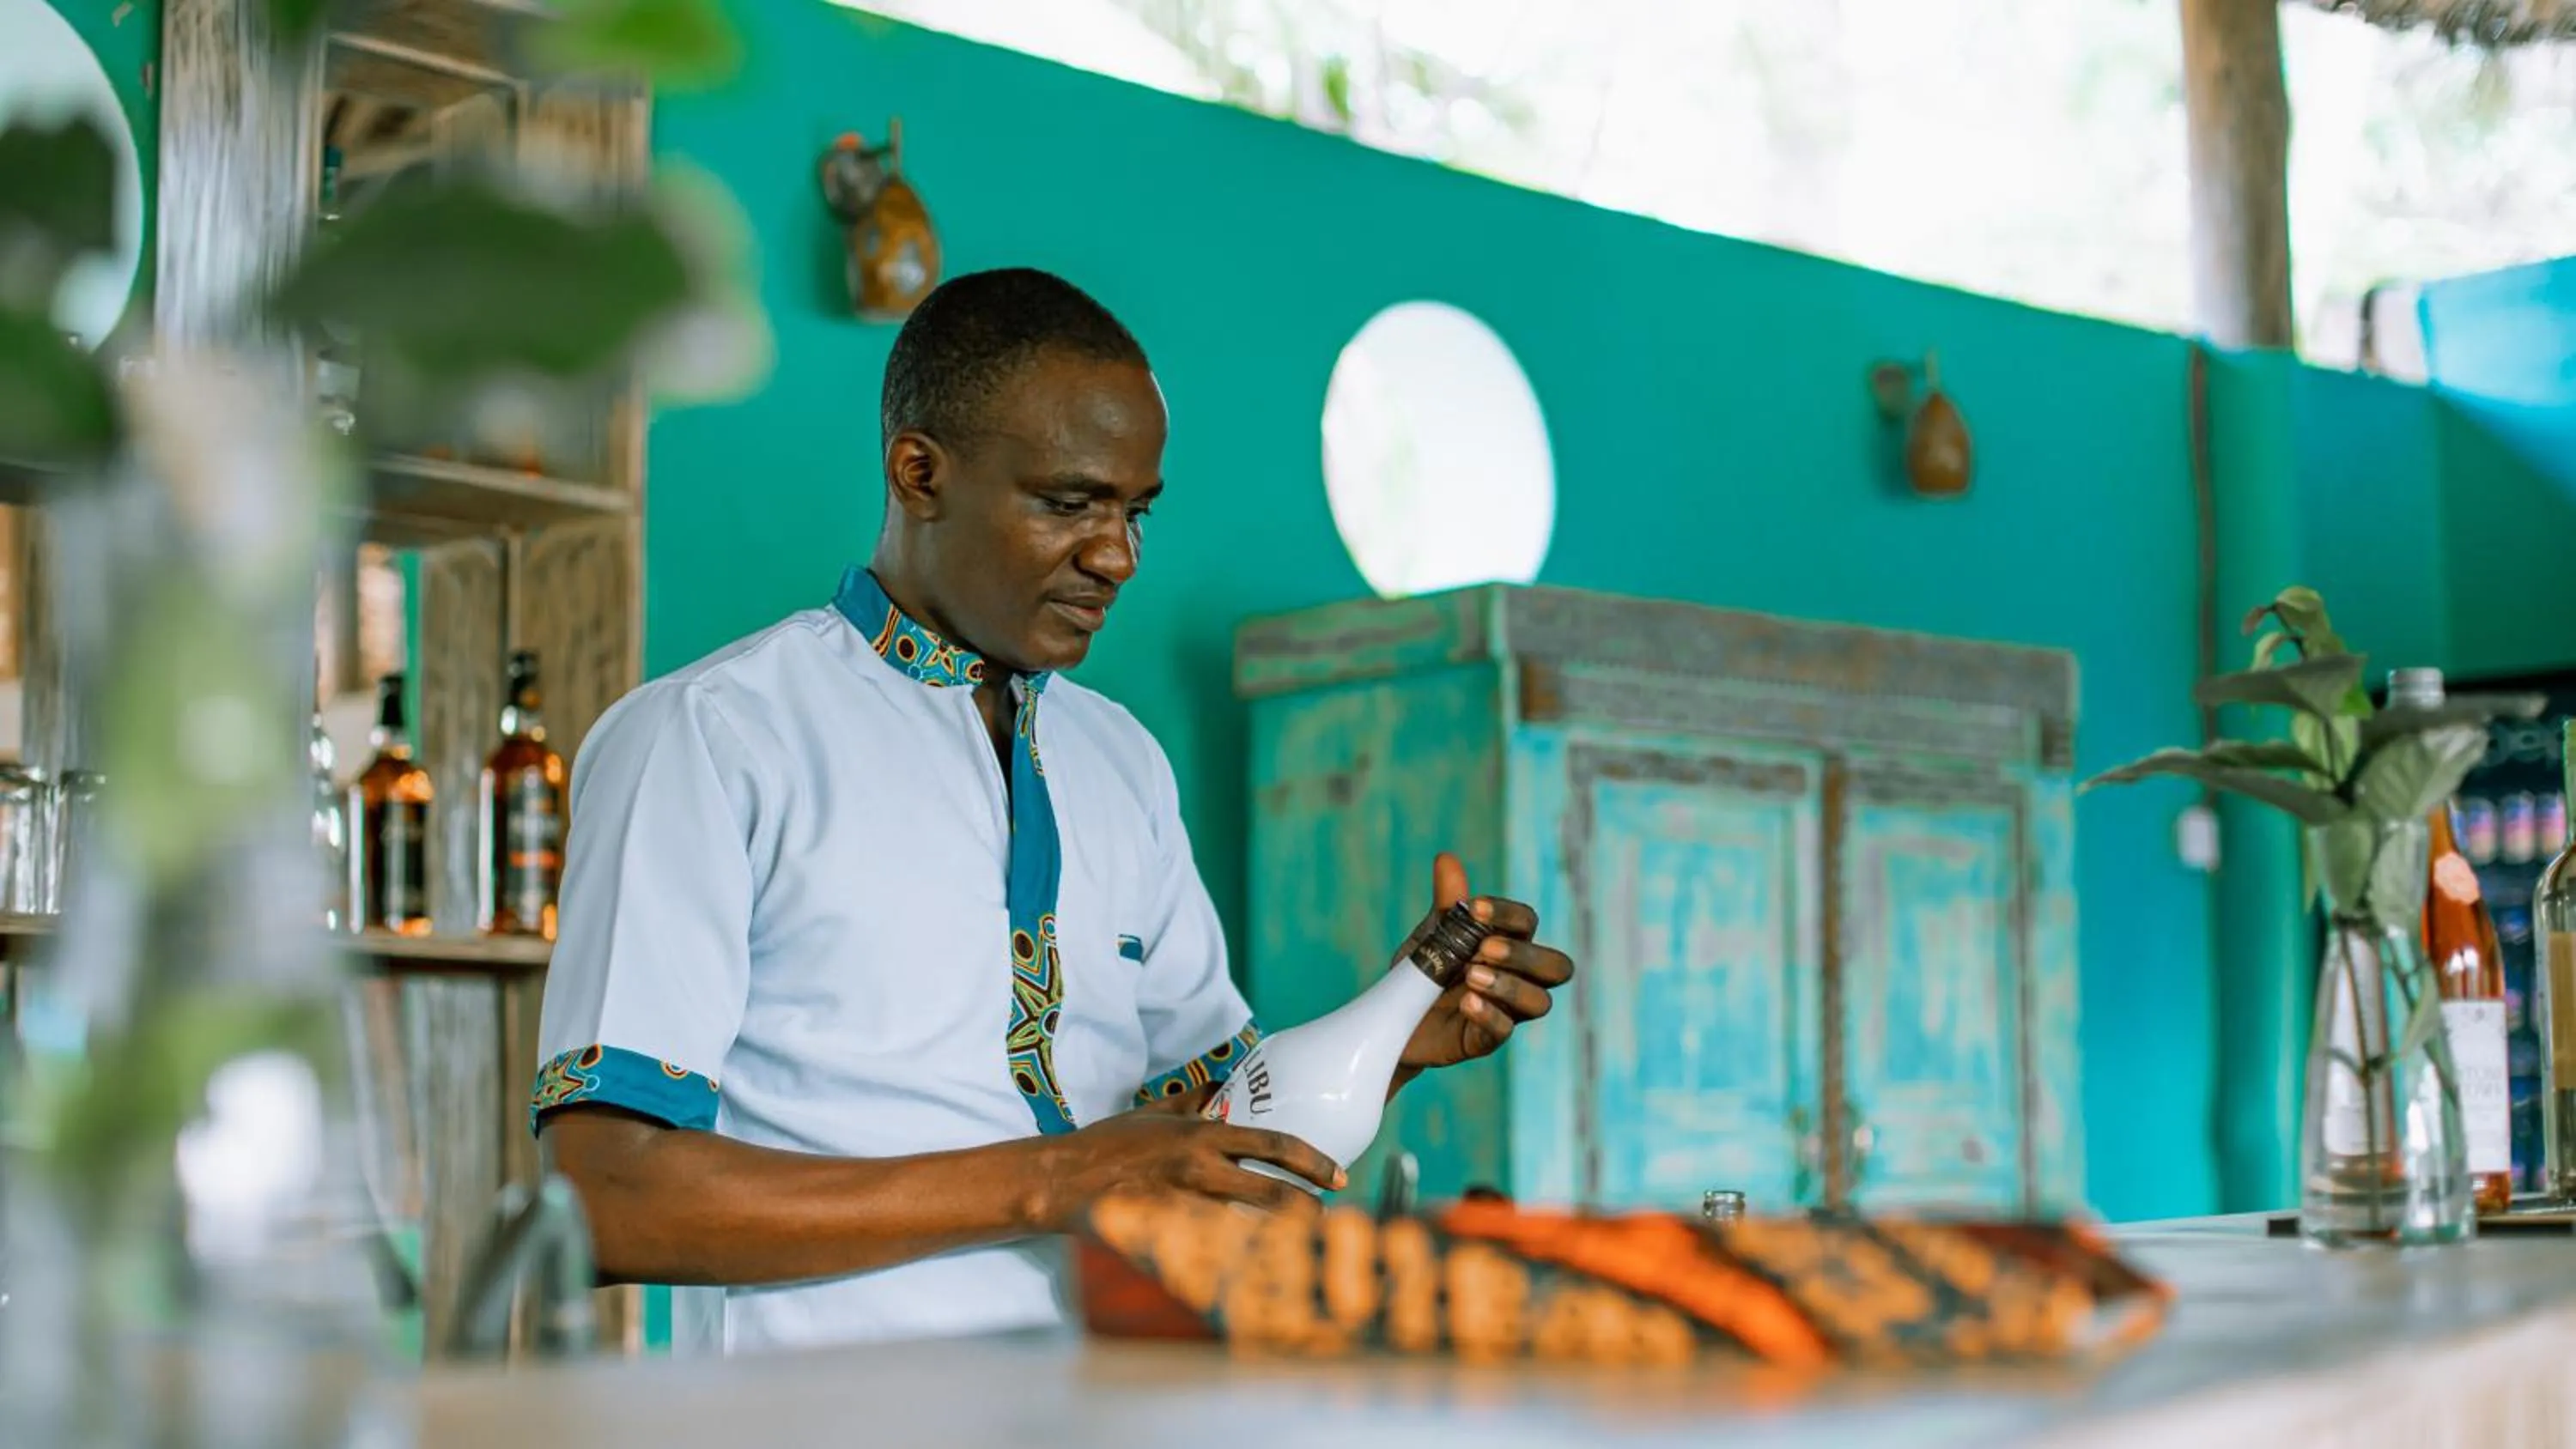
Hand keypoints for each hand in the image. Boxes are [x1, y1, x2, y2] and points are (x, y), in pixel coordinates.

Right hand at [1030, 1105, 1347, 1229]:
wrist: (1064, 1179)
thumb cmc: (1108, 1143)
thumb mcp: (1154, 1111)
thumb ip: (1193, 1100)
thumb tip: (1222, 1085)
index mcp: (1202, 1135)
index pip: (1272, 1144)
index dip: (1312, 1160)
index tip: (1337, 1175)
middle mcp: (1200, 1168)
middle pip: (1272, 1191)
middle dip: (1308, 1206)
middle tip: (1330, 1214)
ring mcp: (1185, 1204)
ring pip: (1251, 1224)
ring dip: (1280, 1234)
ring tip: (1305, 1241)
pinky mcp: (1169, 1232)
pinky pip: (1215, 1246)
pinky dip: (1239, 1255)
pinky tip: (1258, 1263)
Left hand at [1397, 852, 1574, 1074]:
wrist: (1392, 1015)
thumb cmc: (1423, 970)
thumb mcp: (1432, 933)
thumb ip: (1447, 903)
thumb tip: (1446, 858)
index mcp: (1508, 944)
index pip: (1527, 924)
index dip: (1506, 914)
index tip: (1471, 907)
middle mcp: (1518, 978)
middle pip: (1555, 966)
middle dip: (1524, 955)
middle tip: (1484, 949)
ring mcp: (1506, 1011)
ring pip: (1539, 1002)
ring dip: (1509, 986)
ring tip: (1471, 975)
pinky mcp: (1484, 1039)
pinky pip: (1504, 1031)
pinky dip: (1489, 1014)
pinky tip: (1467, 1002)